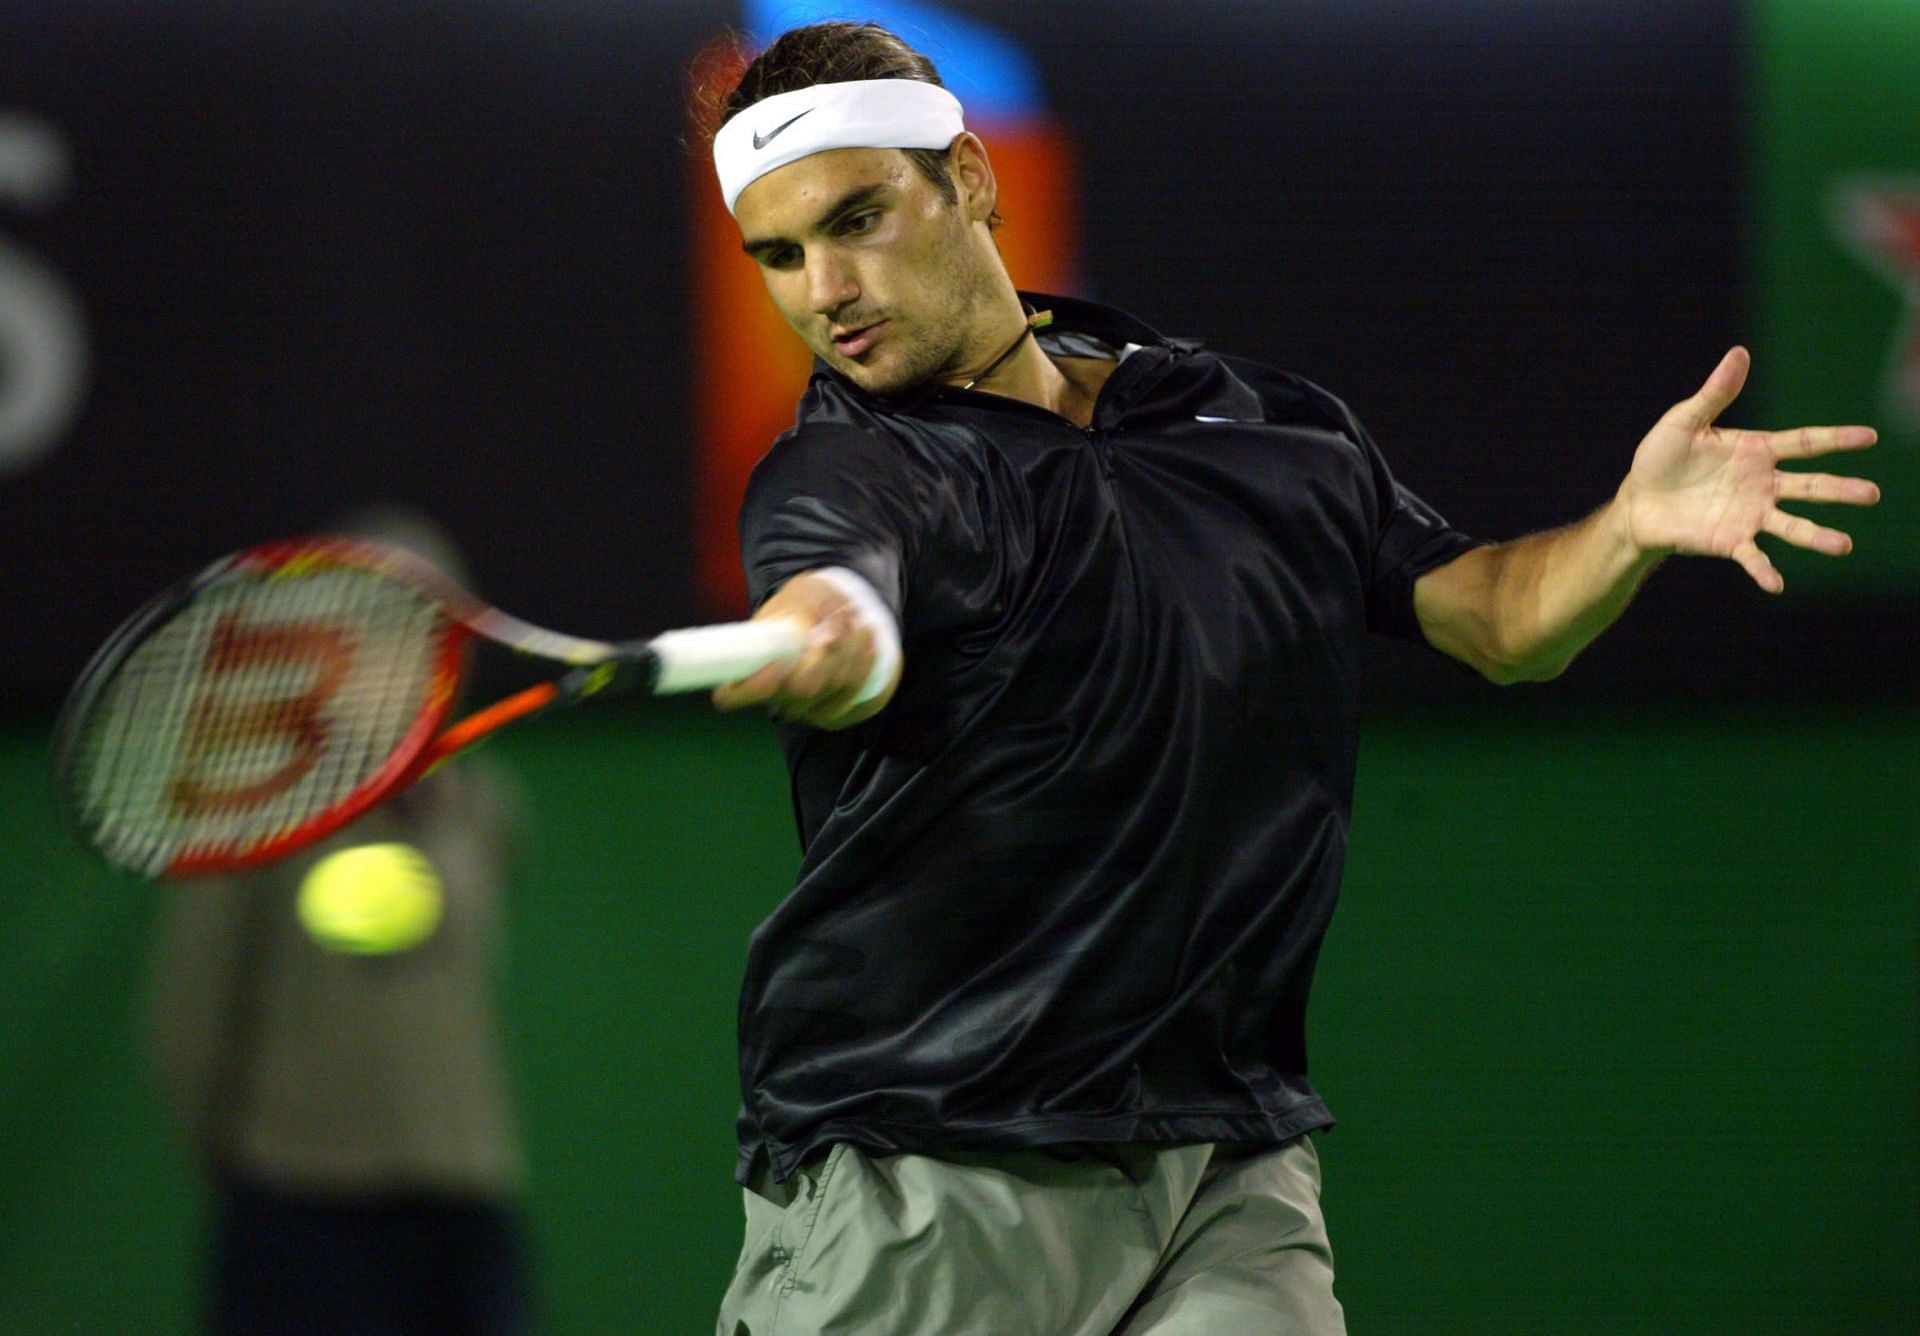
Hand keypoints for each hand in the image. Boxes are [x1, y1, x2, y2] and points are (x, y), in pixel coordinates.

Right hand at [711, 572, 892, 727]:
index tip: (778, 661)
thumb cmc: (807, 602)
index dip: (754, 685)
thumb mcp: (801, 592)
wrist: (834, 615)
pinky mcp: (832, 711)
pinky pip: (852, 694)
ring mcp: (804, 707)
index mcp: (751, 667)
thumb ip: (804, 607)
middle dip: (826, 655)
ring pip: (832, 688)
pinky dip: (863, 663)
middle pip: (800, 691)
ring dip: (850, 651)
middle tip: (840, 622)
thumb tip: (820, 628)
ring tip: (854, 620)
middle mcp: (775, 694)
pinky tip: (867, 639)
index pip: (731, 695)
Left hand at [1615, 347, 1878, 592]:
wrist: (1637, 501)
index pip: (1804, 443)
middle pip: (1810, 486)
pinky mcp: (1730, 540)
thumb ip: (1715, 393)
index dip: (1836, 440)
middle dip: (1841, 490)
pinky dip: (1764, 571)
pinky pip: (1752, 557)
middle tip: (1872, 494)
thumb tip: (1739, 353)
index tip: (1869, 438)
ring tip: (1843, 545)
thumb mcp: (1684, 421)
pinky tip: (1778, 585)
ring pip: (1792, 525)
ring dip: (1817, 536)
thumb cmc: (1660, 458)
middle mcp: (1762, 484)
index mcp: (1756, 451)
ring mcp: (1750, 514)